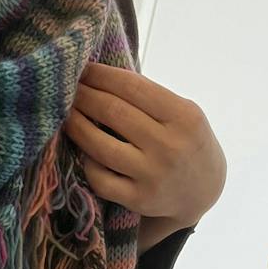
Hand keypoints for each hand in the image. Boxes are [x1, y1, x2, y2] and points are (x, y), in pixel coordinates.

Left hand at [63, 61, 225, 227]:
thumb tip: (99, 76)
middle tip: (64, 88)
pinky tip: (82, 150)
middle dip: (84, 96)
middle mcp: (169, 145)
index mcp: (184, 117)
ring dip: (76, 126)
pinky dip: (87, 163)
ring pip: (101, 146)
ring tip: (64, 114)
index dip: (101, 76)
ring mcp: (153, 175)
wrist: (202, 193)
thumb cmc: (185, 142)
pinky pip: (100, 179)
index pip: (133, 87)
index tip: (82, 69)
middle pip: (113, 112)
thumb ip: (149, 98)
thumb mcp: (182, 115)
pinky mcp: (139, 199)